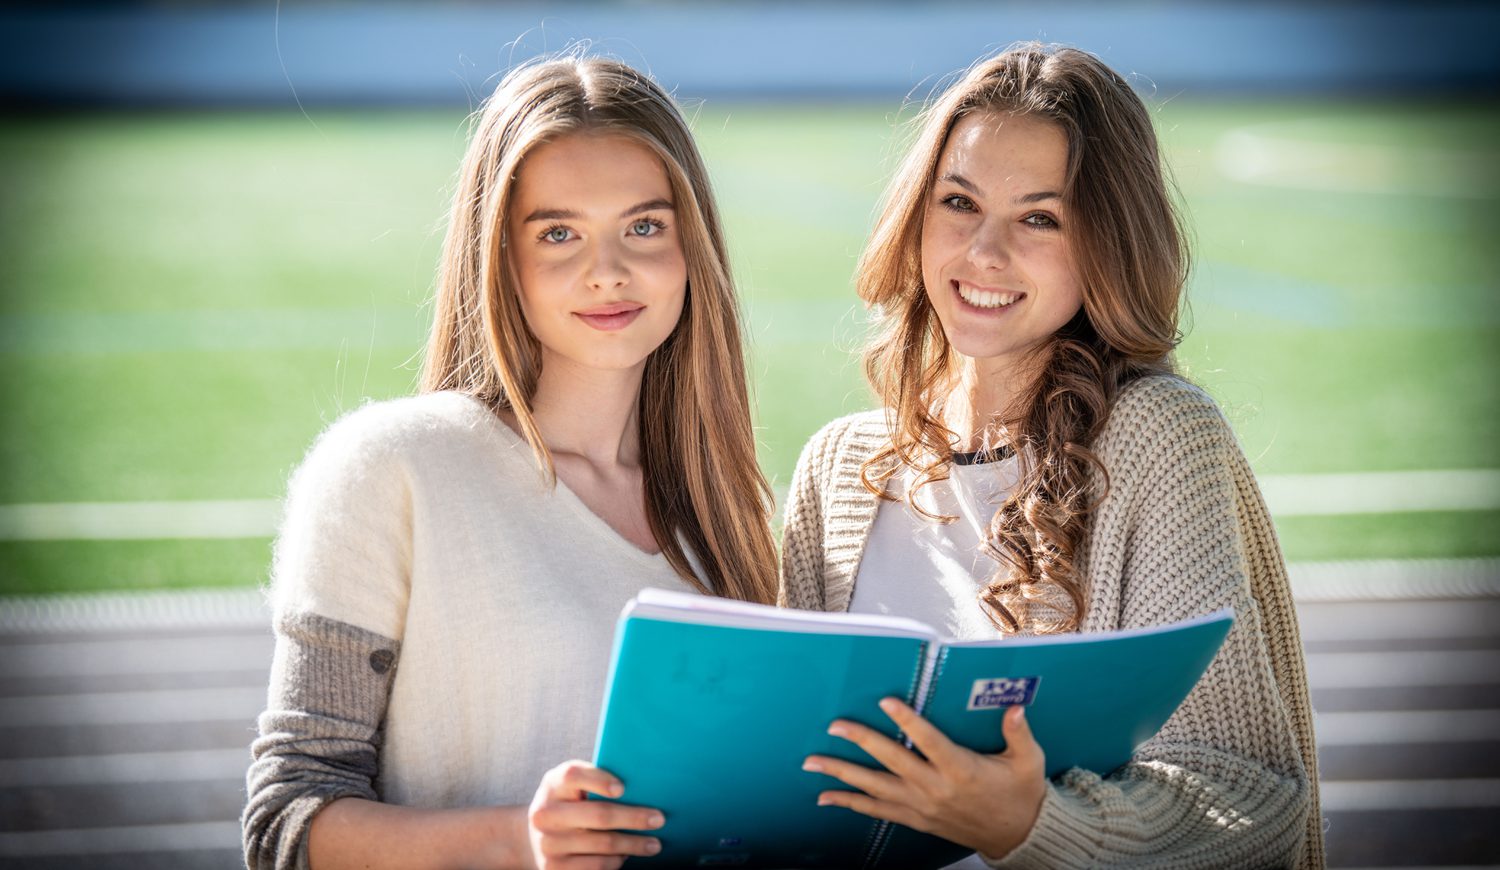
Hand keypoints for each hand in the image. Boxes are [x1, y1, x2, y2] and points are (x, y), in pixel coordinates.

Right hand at [527, 760, 664, 869]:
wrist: (533, 838)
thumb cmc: (568, 805)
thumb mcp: (572, 788)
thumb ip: (596, 782)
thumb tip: (642, 789)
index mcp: (552, 785)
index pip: (573, 775)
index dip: (599, 780)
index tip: (623, 788)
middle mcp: (545, 814)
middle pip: (598, 814)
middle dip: (634, 817)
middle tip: (659, 819)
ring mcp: (548, 844)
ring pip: (603, 844)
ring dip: (633, 845)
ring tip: (654, 844)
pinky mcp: (553, 869)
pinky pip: (596, 866)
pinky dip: (616, 861)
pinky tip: (626, 856)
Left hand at [803, 698, 1045, 859]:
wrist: (1016, 837)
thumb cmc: (1020, 795)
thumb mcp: (1029, 762)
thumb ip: (1020, 734)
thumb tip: (1015, 708)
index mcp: (962, 770)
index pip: (929, 741)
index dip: (907, 721)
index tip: (886, 701)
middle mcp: (936, 788)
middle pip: (892, 761)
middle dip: (861, 741)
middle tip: (835, 726)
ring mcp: (922, 806)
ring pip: (875, 788)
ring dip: (842, 774)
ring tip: (813, 762)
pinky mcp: (916, 819)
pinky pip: (877, 812)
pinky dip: (850, 803)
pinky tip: (826, 796)